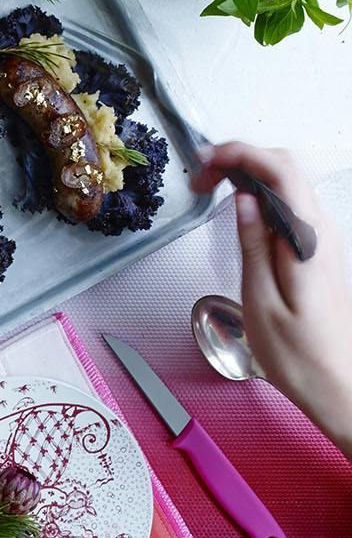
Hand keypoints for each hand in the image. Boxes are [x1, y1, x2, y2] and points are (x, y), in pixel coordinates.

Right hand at [191, 143, 351, 457]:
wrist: (337, 383)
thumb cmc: (297, 354)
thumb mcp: (260, 300)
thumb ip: (253, 244)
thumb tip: (242, 200)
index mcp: (306, 240)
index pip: (279, 171)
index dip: (238, 153)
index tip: (202, 162)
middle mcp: (322, 232)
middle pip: (286, 167)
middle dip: (241, 156)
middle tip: (200, 176)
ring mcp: (323, 239)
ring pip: (289, 182)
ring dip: (249, 172)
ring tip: (210, 188)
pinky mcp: (318, 249)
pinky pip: (291, 204)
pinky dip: (260, 192)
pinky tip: (236, 207)